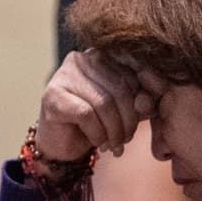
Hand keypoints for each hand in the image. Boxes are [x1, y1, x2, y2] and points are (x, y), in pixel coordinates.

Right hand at [36, 50, 154, 161]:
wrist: (61, 143)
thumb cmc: (96, 123)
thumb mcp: (126, 112)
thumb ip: (141, 103)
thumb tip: (147, 103)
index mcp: (104, 55)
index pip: (133, 73)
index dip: (144, 98)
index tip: (143, 118)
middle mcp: (83, 58)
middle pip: (119, 89)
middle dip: (128, 120)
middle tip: (125, 140)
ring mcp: (65, 74)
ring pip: (104, 102)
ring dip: (113, 131)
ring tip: (113, 145)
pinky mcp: (53, 95)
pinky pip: (86, 114)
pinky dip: (97, 134)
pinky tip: (97, 142)